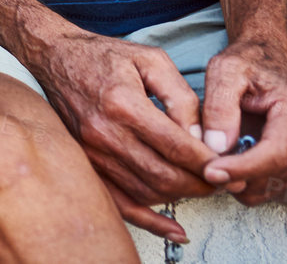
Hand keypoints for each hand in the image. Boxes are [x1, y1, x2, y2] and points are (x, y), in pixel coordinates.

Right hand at [24, 28, 216, 238]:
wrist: (54, 57)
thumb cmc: (104, 55)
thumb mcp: (151, 60)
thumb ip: (182, 97)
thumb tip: (203, 138)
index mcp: (123, 104)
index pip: (178, 147)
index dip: (210, 163)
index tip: (231, 167)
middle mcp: (104, 133)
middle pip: (165, 176)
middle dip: (202, 184)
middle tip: (224, 181)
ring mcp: (91, 151)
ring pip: (147, 192)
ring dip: (181, 197)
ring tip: (201, 186)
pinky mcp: (85, 162)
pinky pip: (119, 203)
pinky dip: (149, 221)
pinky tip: (175, 231)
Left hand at [199, 38, 286, 202]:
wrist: (262, 62)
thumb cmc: (245, 63)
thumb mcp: (225, 71)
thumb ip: (220, 105)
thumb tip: (218, 146)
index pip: (275, 153)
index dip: (242, 167)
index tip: (210, 171)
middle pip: (272, 174)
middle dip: (234, 174)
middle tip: (198, 164)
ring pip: (266, 185)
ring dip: (236, 179)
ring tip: (210, 156)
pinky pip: (264, 187)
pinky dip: (240, 181)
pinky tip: (222, 161)